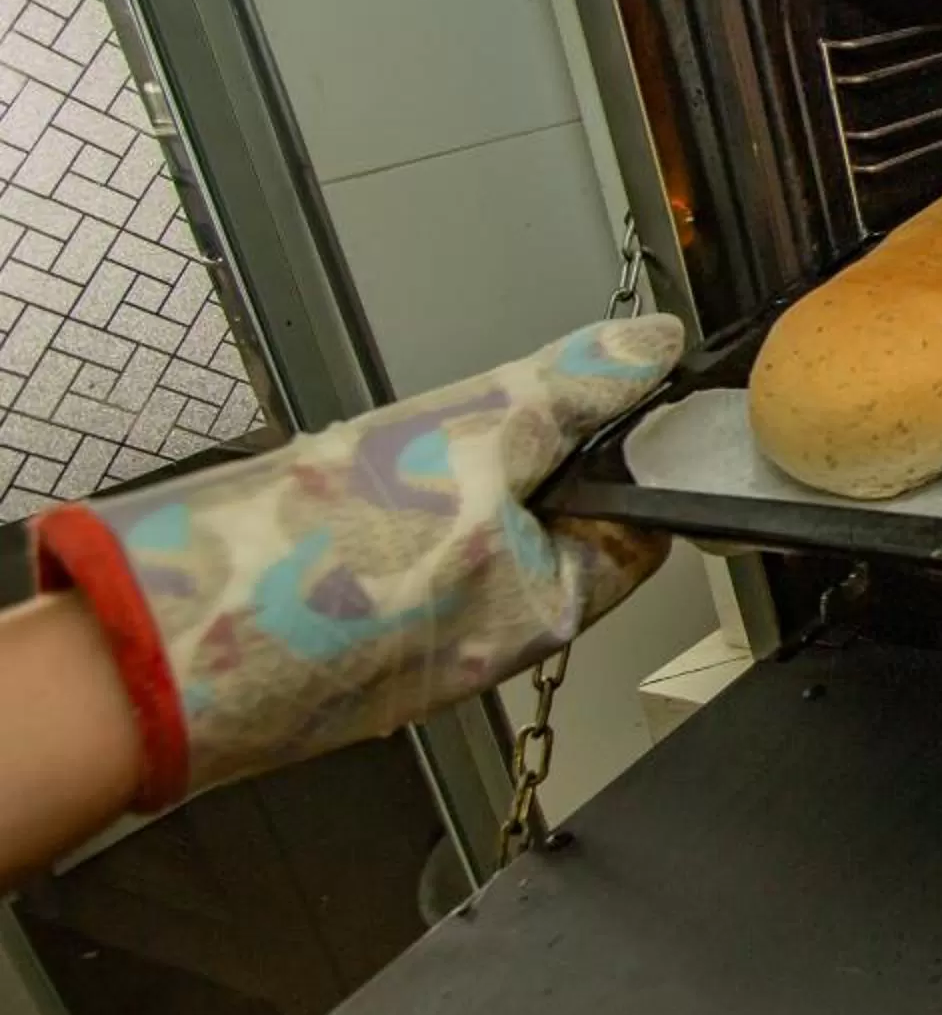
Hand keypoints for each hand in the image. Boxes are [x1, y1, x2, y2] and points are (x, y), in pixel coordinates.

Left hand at [33, 315, 683, 809]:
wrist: (171, 655)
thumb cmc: (328, 628)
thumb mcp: (525, 617)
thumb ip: (608, 564)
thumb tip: (648, 531)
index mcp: (508, 413)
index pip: (623, 359)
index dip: (670, 384)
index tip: (697, 407)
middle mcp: (446, 405)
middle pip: (562, 419)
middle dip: (591, 482)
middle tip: (593, 557)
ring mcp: (392, 440)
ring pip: (500, 466)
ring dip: (519, 521)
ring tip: (494, 601)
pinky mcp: (346, 479)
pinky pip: (441, 497)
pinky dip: (458, 544)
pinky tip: (434, 606)